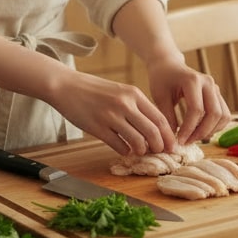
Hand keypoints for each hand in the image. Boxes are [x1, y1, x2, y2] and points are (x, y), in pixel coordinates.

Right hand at [48, 70, 178, 156]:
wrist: (66, 86)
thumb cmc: (93, 89)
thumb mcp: (119, 90)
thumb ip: (136, 106)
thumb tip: (153, 128)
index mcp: (133, 93)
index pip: (160, 118)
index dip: (168, 135)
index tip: (171, 145)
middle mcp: (125, 104)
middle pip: (153, 132)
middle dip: (159, 146)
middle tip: (158, 152)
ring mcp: (111, 116)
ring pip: (138, 142)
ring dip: (141, 151)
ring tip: (139, 151)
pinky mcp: (98, 128)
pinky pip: (119, 146)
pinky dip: (125, 151)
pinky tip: (123, 149)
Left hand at [146, 60, 231, 144]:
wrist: (169, 65)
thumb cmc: (161, 79)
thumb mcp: (160, 97)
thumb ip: (167, 117)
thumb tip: (173, 141)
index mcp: (193, 80)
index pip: (196, 110)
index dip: (189, 129)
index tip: (178, 140)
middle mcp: (208, 83)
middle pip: (214, 114)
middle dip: (201, 132)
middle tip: (187, 142)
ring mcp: (215, 88)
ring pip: (223, 116)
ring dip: (210, 131)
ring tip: (193, 138)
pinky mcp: (217, 94)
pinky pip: (224, 115)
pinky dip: (216, 127)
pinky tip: (201, 132)